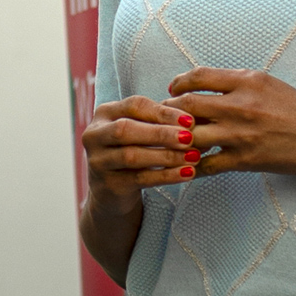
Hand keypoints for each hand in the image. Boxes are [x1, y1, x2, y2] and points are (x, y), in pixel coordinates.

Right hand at [82, 95, 199, 212]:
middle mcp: (95, 135)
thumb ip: (164, 123)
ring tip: (193, 157)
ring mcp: (97, 161)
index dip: (163, 112)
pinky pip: (139, 179)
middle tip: (190, 138)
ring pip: (131, 156)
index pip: (134, 105)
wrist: (114, 190)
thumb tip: (199, 121)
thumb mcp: (144, 131)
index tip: (190, 120)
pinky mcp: (106, 185)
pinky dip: (165, 176)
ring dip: (166, 156)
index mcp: (105, 113)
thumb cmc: (136, 150)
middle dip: (161, 133)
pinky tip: (186, 174)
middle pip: (126, 129)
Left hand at [168, 67, 295, 179]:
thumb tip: (206, 87)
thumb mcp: (270, 85)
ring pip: (189, 135)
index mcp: (247, 81)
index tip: (173, 90)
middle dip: (168, 112)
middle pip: (186, 105)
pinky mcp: (244, 159)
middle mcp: (240, 104)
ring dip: (175, 141)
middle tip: (163, 119)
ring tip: (170, 143)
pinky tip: (187, 166)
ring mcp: (240, 133)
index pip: (199, 76)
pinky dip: (192, 166)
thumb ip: (238, 84)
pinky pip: (205, 164)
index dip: (179, 83)